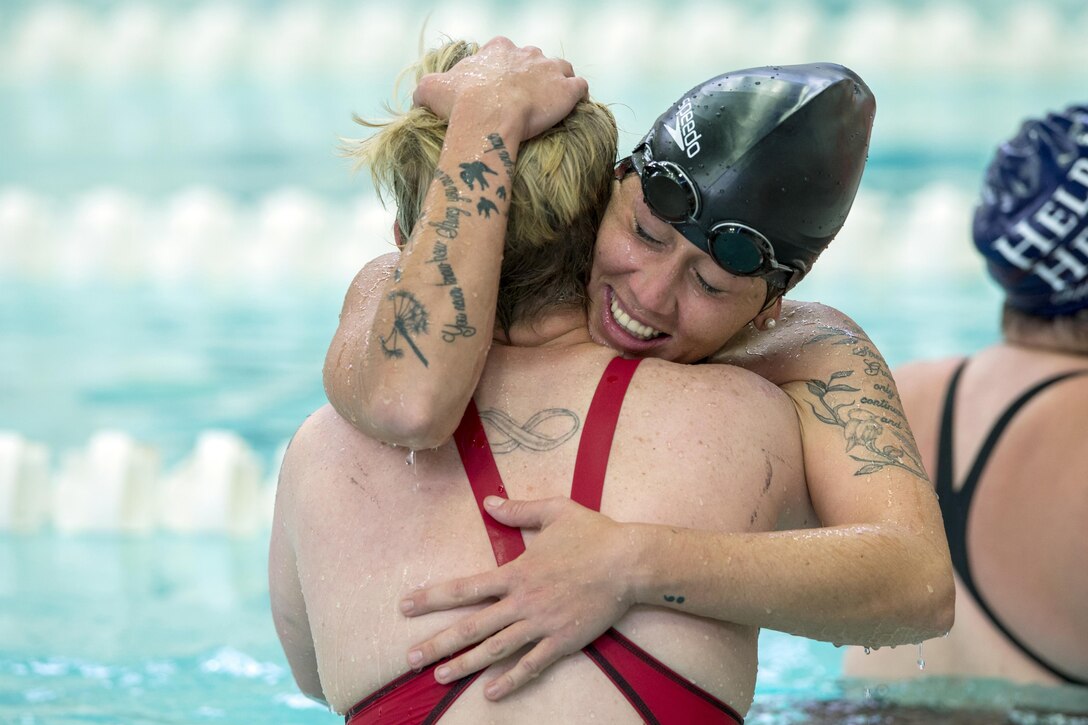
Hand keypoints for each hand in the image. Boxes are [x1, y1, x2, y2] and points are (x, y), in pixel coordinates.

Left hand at [399, 496, 633, 699]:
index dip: (432, 597)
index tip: (406, 605)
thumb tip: (489, 501)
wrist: (630, 563)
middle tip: (410, 658)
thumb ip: (519, 509)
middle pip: (472, 627)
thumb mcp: (554, 511)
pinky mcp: (562, 642)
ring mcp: (541, 625)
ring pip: (495, 650)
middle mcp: (522, 602)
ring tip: (438, 677)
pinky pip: (531, 665)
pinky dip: (510, 680)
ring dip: (464, 665)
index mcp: (516, 572)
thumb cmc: (594, 534)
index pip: (465, 588)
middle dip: (438, 643)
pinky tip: (490, 693)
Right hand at [413, 36, 588, 141]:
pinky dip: (578, 95)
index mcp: (498, 49)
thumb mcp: (432, 90)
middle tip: (525, 99)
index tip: (500, 89)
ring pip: (561, 67)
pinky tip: (573, 106)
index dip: (504, 69)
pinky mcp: (566, 89)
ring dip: (558, 81)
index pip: (505, 51)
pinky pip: (580, 86)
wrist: (487, 117)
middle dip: (532, 75)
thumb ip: (426, 89)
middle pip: (534, 58)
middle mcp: (526, 53)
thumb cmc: (460, 103)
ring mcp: (550, 69)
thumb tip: (417, 97)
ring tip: (553, 101)